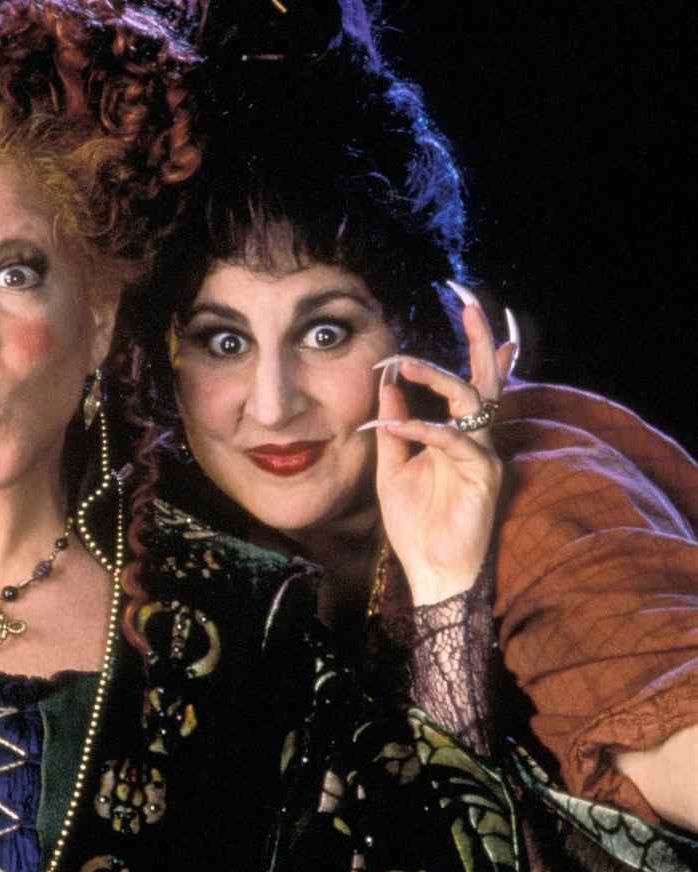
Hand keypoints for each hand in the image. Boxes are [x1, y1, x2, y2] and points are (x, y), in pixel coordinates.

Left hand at [363, 288, 510, 605]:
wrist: (431, 570)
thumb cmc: (416, 523)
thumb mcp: (393, 468)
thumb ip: (393, 427)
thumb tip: (387, 384)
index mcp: (458, 434)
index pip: (466, 384)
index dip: (468, 348)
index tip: (460, 311)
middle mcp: (477, 439)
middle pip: (484, 379)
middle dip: (479, 339)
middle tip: (469, 302)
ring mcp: (484, 455)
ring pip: (472, 400)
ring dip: (437, 377)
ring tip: (403, 364)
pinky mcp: (484, 475)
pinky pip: (454, 441)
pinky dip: (422, 429)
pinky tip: (394, 425)